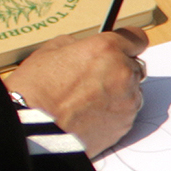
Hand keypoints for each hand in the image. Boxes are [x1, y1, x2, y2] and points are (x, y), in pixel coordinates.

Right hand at [1, 26, 148, 155]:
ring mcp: (126, 101)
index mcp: (107, 49)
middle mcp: (123, 72)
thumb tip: (86, 48)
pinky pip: (125, 115)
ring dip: (117, 94)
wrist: (33, 131)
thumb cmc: (36, 90)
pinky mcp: (124, 125)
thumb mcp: (50, 51)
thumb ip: (78, 45)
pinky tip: (89, 117)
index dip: (128, 44)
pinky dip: (113, 114)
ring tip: (88, 102)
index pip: (136, 39)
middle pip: (134, 67)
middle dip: (119, 71)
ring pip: (132, 92)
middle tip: (95, 80)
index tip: (123, 49)